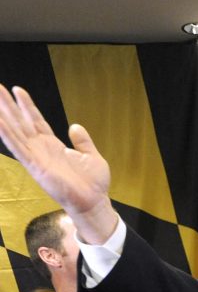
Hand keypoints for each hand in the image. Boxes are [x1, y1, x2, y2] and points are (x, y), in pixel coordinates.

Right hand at [0, 85, 117, 243]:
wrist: (95, 201)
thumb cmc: (93, 183)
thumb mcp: (91, 155)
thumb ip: (82, 141)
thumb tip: (75, 126)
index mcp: (54, 146)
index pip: (37, 121)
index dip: (27, 106)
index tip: (18, 90)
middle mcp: (42, 149)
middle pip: (22, 122)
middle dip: (9, 105)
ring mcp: (37, 157)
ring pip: (16, 132)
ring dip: (4, 116)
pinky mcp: (35, 167)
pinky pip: (19, 148)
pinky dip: (8, 135)